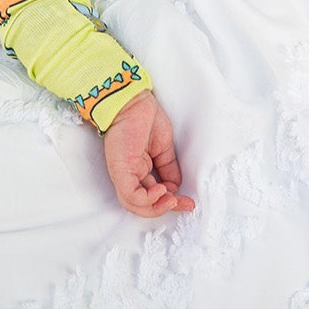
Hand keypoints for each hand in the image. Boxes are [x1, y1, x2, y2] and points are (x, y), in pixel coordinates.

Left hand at [102, 92, 195, 217]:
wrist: (133, 100)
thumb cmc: (144, 116)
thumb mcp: (163, 148)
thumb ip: (168, 168)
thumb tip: (176, 187)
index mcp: (138, 169)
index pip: (152, 195)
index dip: (170, 202)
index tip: (188, 202)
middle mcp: (129, 173)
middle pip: (143, 204)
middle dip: (164, 208)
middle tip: (182, 203)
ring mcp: (123, 173)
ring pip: (134, 205)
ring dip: (156, 208)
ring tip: (172, 199)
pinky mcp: (120, 170)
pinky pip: (131, 195)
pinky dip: (147, 199)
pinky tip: (161, 190)